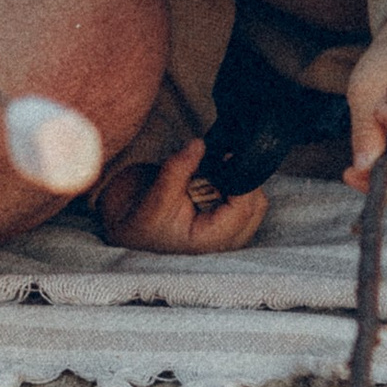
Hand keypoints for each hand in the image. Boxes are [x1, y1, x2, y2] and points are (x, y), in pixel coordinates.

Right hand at [96, 140, 271, 251]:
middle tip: (210, 170)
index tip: (226, 158)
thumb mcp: (154, 197)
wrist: (130, 228)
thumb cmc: (140, 224)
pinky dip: (231, 185)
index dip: (239, 180)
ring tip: (203, 180)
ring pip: (253, 200)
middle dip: (238, 181)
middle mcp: (223, 241)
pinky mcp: (227, 220)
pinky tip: (207, 183)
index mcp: (209, 242)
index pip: (243, 210)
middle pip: (255, 205)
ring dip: (234, 183)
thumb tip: (198, 145)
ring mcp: (227, 232)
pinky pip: (244, 198)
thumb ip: (178, 170)